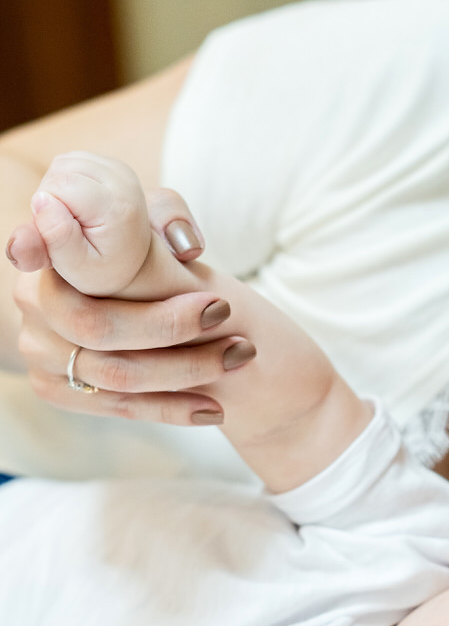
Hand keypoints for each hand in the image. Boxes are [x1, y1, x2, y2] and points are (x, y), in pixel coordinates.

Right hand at [9, 188, 251, 424]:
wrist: (139, 295)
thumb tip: (187, 246)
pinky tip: (214, 409)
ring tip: (238, 356)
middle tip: (225, 314)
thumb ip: (166, 216)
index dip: (89, 268)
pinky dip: (171, 408)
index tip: (195, 297)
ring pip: (116, 374)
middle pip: (98, 327)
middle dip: (170, 326)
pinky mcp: (57, 389)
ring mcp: (40, 352)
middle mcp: (34, 304)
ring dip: (184, 370)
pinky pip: (120, 407)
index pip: (56, 258)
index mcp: (48, 254)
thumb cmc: (145, 247)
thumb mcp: (153, 218)